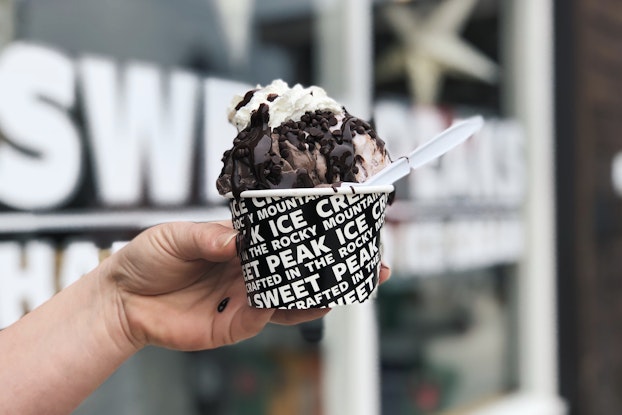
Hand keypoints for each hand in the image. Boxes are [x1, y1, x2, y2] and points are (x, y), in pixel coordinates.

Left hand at [105, 221, 389, 351]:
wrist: (122, 298)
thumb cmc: (150, 257)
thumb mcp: (176, 237)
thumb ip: (207, 237)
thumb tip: (237, 240)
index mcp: (243, 245)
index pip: (287, 239)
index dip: (316, 234)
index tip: (346, 226)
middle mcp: (251, 272)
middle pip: (301, 272)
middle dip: (335, 269)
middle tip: (370, 266)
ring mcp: (246, 300)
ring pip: (292, 299)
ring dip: (319, 295)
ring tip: (345, 287)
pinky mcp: (233, 325)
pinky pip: (262, 320)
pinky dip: (276, 310)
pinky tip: (288, 300)